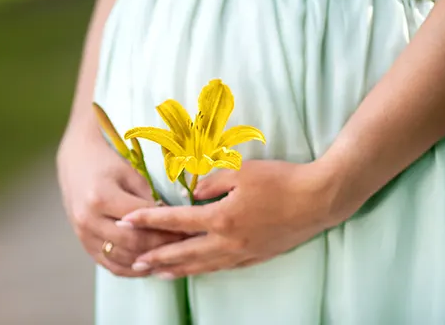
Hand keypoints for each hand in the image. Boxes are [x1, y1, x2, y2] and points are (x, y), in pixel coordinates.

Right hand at [57, 129, 184, 276]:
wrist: (75, 162)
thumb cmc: (107, 163)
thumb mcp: (130, 174)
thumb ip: (149, 199)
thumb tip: (173, 220)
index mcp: (101, 197)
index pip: (142, 220)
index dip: (168, 226)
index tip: (188, 228)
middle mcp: (89, 220)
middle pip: (133, 243)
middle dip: (163, 245)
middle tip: (185, 244)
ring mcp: (84, 235)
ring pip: (123, 259)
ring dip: (149, 260)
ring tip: (172, 256)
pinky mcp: (84, 244)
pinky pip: (111, 265)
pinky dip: (132, 268)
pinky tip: (150, 264)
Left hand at [119, 160, 344, 277]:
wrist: (318, 199)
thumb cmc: (281, 180)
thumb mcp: (243, 170)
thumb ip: (211, 180)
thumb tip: (193, 193)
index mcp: (221, 218)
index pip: (176, 221)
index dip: (148, 221)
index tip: (126, 222)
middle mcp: (228, 241)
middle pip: (183, 253)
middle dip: (156, 257)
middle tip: (133, 263)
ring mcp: (243, 252)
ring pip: (202, 266)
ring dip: (176, 270)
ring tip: (157, 274)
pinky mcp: (256, 256)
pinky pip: (223, 267)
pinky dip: (203, 270)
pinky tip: (197, 271)